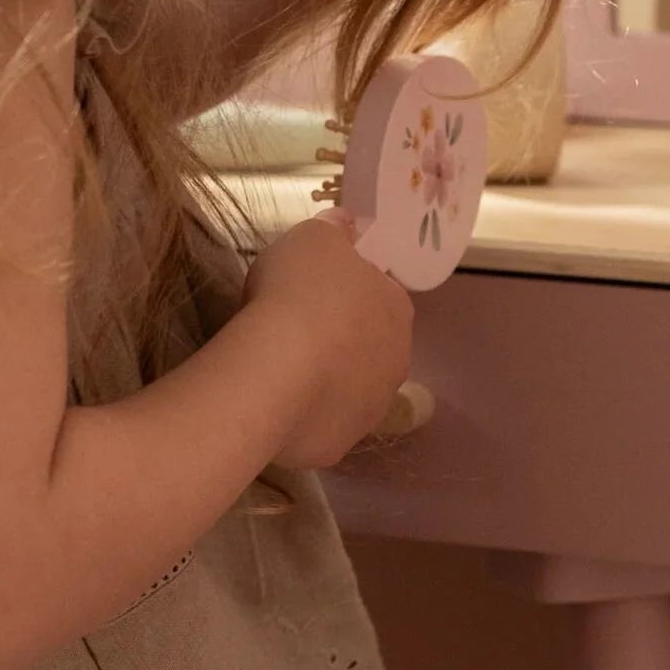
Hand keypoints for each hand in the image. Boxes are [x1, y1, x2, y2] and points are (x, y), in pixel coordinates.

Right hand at [242, 217, 413, 468]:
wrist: (276, 366)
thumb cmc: (299, 291)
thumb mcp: (312, 237)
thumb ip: (333, 229)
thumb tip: (345, 224)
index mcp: (396, 308)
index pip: (380, 295)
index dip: (347, 291)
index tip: (313, 290)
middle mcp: (396, 362)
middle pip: (368, 346)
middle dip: (339, 339)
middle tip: (293, 329)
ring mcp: (370, 409)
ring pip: (348, 390)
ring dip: (324, 380)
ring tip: (279, 368)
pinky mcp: (338, 445)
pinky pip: (319, 425)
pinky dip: (302, 416)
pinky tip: (274, 402)